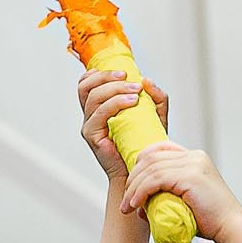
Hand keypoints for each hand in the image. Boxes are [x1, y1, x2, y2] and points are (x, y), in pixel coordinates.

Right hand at [75, 67, 167, 183]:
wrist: (139, 169)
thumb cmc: (144, 144)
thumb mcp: (155, 115)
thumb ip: (155, 96)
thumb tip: (146, 80)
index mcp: (98, 108)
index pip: (86, 84)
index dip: (98, 74)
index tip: (121, 73)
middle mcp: (90, 116)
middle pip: (86, 86)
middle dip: (107, 77)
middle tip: (128, 78)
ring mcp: (89, 126)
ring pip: (93, 97)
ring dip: (115, 89)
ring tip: (135, 91)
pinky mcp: (92, 136)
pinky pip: (99, 114)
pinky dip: (115, 103)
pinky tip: (132, 102)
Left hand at [121, 140, 239, 241]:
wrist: (230, 229)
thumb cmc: (210, 221)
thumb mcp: (186, 200)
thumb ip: (167, 195)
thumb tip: (143, 203)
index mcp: (195, 158)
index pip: (160, 149)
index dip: (141, 162)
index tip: (132, 183)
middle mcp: (194, 156)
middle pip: (151, 157)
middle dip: (133, 178)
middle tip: (125, 200)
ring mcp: (193, 164)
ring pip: (150, 169)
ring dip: (134, 188)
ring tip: (127, 207)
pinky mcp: (190, 176)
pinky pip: (155, 179)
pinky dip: (141, 192)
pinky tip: (135, 205)